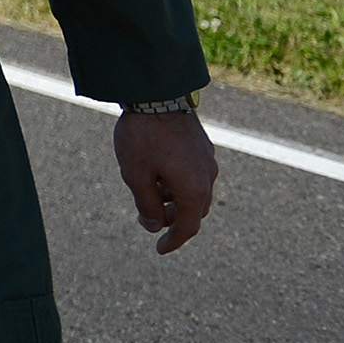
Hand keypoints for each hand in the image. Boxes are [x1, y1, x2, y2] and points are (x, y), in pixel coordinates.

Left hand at [115, 109, 218, 252]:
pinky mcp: (201, 145)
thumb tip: (153, 225)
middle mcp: (207, 176)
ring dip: (173, 200)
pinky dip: (177, 183)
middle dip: (172, 219)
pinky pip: (193, 174)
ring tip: (148, 192)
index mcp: (193, 189)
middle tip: (147, 218)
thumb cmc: (143, 136)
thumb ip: (146, 205)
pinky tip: (156, 172)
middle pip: (193, 210)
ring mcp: (206, 159)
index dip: (174, 241)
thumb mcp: (136, 175)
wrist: (156, 93)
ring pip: (194, 192)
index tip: (160, 249)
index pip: (188, 227)